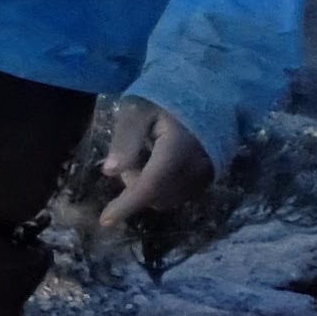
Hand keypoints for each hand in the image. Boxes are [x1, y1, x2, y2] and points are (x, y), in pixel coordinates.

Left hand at [98, 100, 214, 228]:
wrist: (209, 93)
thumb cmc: (166, 98)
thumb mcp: (137, 111)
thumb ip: (125, 140)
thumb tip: (110, 173)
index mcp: (176, 149)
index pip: (149, 186)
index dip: (126, 206)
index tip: (105, 221)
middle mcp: (196, 167)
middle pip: (155, 195)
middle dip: (134, 184)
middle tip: (130, 155)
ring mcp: (207, 174)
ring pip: (167, 198)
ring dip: (148, 186)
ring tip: (147, 155)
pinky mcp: (211, 177)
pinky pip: (180, 194)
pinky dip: (163, 187)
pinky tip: (161, 163)